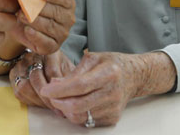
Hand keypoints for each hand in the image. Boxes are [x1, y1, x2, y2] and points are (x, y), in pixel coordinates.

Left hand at [10, 0, 75, 55]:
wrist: (21, 23)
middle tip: (23, 6)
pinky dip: (36, 36)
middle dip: (39, 9)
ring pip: (50, 27)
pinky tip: (27, 29)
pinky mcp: (53, 47)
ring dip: (34, 21)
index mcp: (67, 2)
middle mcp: (68, 18)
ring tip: (20, 16)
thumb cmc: (29, 4)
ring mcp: (62, 33)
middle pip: (56, 13)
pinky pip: (46, 43)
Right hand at [10, 50, 74, 109]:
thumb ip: (71, 80)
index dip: (58, 90)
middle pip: (35, 79)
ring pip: (25, 86)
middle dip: (47, 98)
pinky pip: (19, 92)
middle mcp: (32, 56)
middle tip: (57, 109)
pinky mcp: (13, 74)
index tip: (65, 102)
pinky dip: (30, 101)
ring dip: (38, 101)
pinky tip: (40, 103)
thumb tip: (74, 97)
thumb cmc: (58, 65)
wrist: (43, 59)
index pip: (51, 71)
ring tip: (49, 107)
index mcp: (48, 52)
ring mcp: (20, 64)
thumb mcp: (68, 68)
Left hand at [38, 52, 154, 126]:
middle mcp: (112, 93)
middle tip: (50, 96)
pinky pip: (87, 121)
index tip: (45, 90)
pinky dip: (76, 114)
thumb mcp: (93, 58)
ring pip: (80, 116)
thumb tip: (54, 84)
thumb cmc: (111, 65)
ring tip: (61, 99)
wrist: (134, 76)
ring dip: (65, 110)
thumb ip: (73, 72)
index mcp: (108, 73)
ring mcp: (113, 108)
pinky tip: (74, 104)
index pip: (79, 85)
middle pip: (78, 105)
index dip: (59, 90)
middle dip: (58, 102)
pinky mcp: (112, 118)